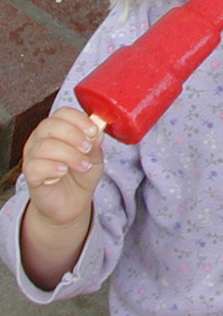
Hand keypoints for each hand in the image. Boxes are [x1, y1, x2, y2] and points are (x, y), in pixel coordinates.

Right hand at [22, 107, 103, 226]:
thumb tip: (98, 131)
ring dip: (69, 155)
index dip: (79, 119)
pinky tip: (62, 172)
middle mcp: (41, 138)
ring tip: (83, 166)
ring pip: (44, 146)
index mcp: (58, 129)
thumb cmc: (81, 174)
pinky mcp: (30, 175)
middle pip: (50, 125)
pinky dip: (52, 167)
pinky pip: (34, 166)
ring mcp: (33, 156)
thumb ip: (95, 144)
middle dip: (74, 135)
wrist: (72, 202)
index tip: (93, 131)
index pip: (63, 113)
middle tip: (88, 149)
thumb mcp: (95, 158)